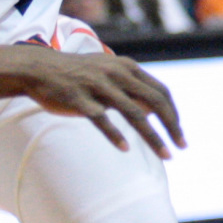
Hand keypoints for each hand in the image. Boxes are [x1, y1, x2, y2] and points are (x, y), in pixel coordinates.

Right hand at [21, 50, 185, 158]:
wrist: (40, 68)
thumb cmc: (79, 74)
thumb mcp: (110, 73)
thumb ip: (133, 87)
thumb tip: (155, 109)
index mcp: (127, 67)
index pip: (161, 92)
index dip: (174, 114)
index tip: (179, 134)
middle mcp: (117, 74)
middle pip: (155, 102)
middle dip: (172, 127)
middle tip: (182, 147)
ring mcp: (98, 85)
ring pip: (134, 113)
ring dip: (153, 137)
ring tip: (166, 156)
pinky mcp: (79, 98)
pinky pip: (101, 118)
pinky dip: (114, 134)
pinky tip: (125, 149)